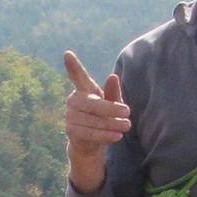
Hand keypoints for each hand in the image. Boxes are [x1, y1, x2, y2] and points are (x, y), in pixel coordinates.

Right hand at [63, 50, 129, 192]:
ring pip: (92, 119)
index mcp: (83, 88)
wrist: (91, 142)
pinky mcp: (70, 130)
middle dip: (111, 108)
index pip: (77, 76)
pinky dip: (104, 135)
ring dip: (111, 123)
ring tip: (127, 126)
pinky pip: (89, 132)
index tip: (67, 54)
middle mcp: (73, 100)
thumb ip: (113, 92)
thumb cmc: (104, 117)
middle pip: (92, 103)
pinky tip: (117, 136)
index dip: (72, 66)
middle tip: (128, 112)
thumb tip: (113, 76)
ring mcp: (69, 115)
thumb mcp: (112, 103)